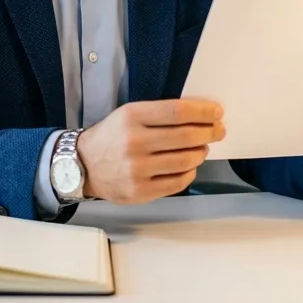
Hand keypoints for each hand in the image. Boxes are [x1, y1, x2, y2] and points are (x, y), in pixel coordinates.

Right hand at [77, 99, 224, 203]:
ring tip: (203, 147)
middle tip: (219, 130)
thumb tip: (199, 117)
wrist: (84, 165)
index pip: (177, 112)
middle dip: (209, 132)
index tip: (217, 112)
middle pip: (186, 136)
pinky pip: (177, 182)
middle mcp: (134, 143)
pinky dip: (190, 172)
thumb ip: (159, 115)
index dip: (202, 112)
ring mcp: (137, 170)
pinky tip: (190, 165)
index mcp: (132, 117)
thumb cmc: (112, 137)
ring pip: (185, 160)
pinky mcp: (140, 191)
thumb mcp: (128, 114)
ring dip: (201, 152)